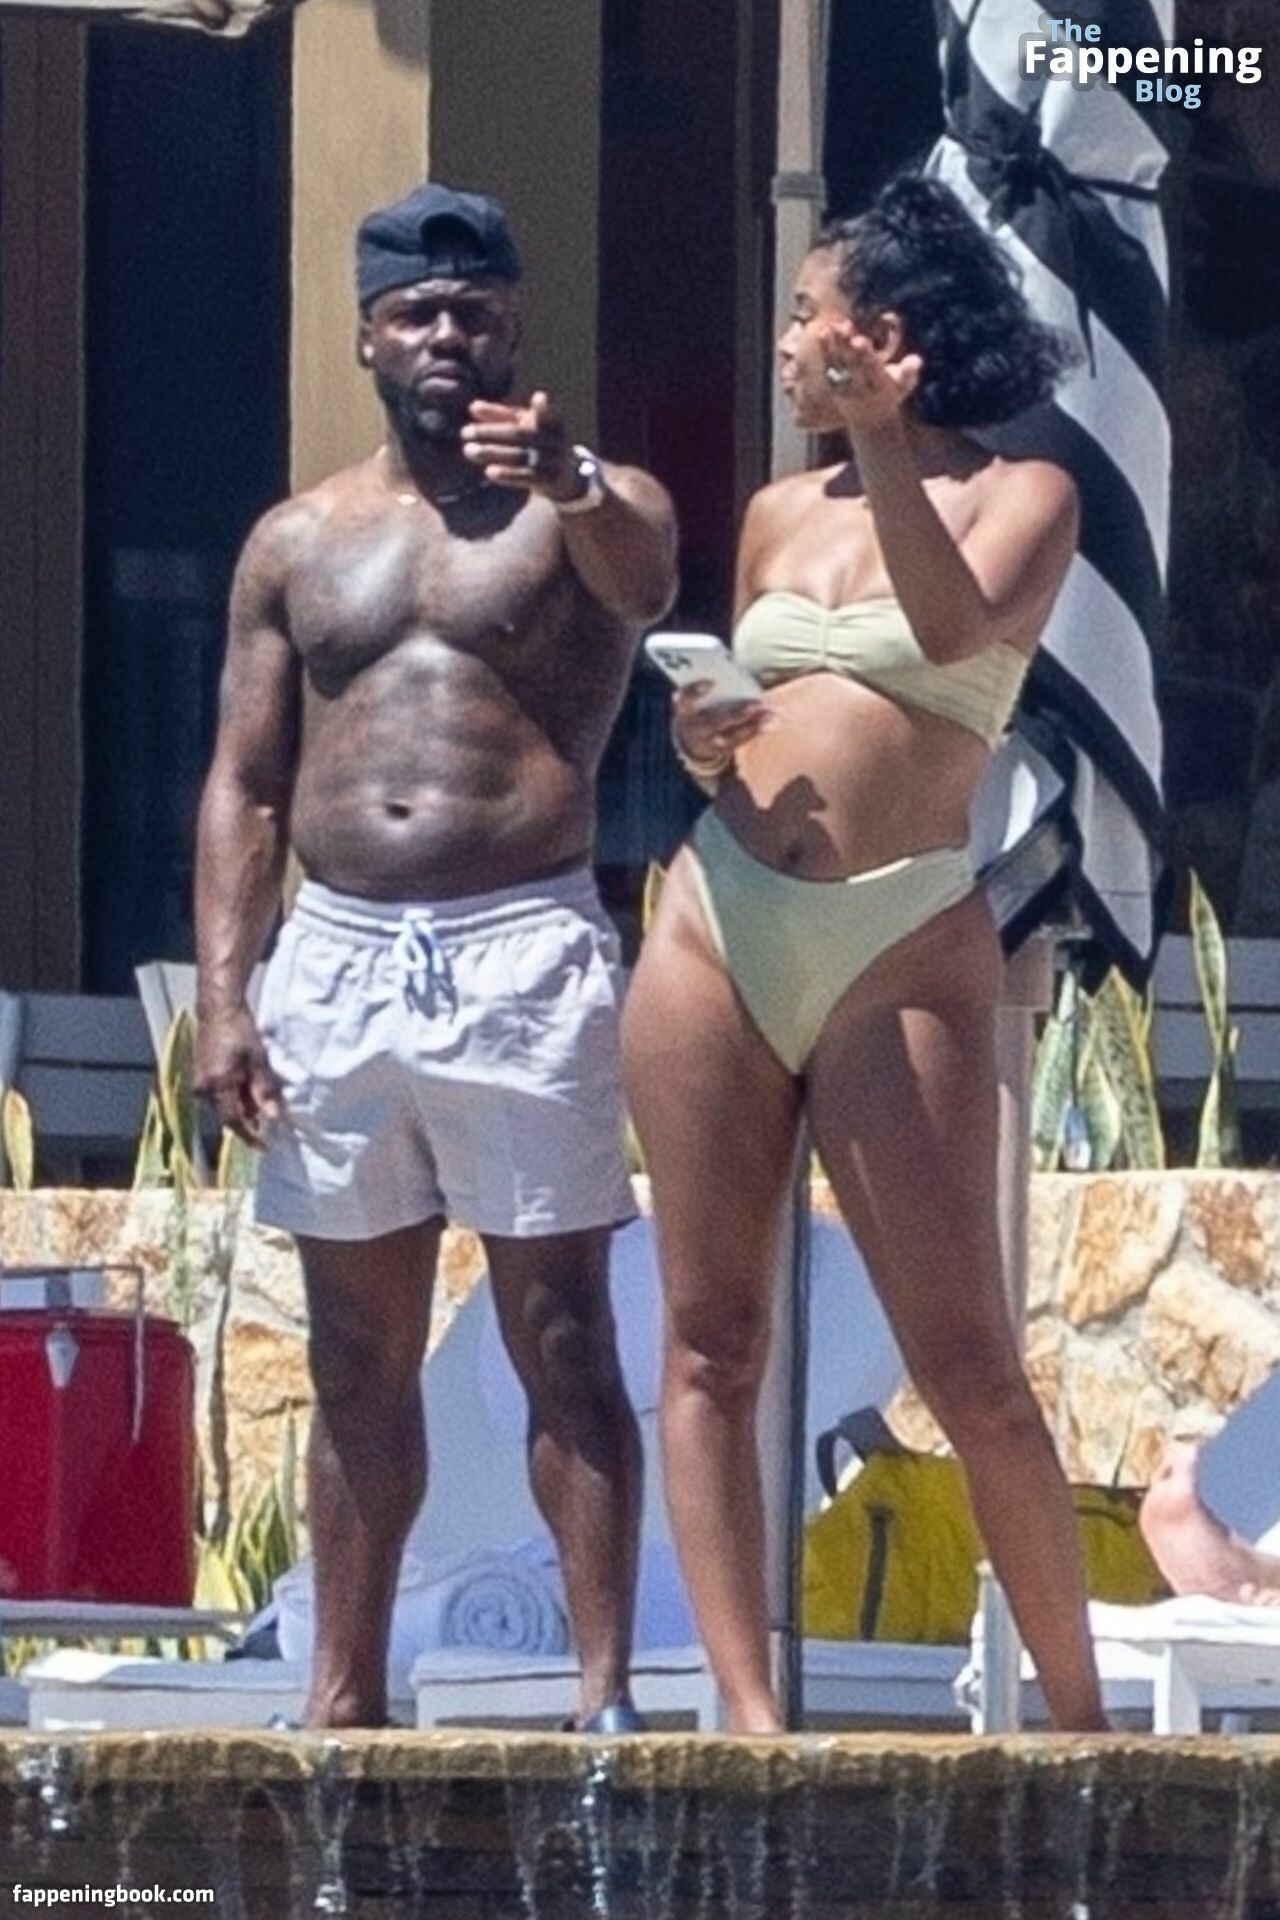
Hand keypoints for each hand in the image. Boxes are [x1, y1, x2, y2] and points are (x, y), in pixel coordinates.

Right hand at [194, 1006, 283, 1148]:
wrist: (218, 1009)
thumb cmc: (240, 1030)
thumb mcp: (259, 1061)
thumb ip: (265, 1091)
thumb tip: (274, 1118)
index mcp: (216, 1085)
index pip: (233, 1121)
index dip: (250, 1135)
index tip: (265, 1146)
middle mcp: (202, 1088)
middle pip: (229, 1113)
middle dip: (249, 1116)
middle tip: (269, 1109)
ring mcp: (198, 1082)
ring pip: (224, 1103)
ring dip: (242, 1103)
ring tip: (259, 1088)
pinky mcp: (199, 1075)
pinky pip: (218, 1093)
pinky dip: (234, 1092)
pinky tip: (247, 1080)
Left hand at [460, 390, 579, 500]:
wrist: (564, 478)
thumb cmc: (538, 443)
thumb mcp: (525, 425)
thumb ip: (501, 415)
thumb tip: (472, 407)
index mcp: (551, 422)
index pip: (544, 414)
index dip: (544, 407)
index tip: (540, 397)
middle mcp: (554, 440)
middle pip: (519, 434)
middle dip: (490, 432)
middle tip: (465, 432)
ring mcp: (552, 461)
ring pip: (518, 456)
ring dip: (492, 453)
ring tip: (468, 450)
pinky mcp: (548, 480)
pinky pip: (525, 477)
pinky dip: (507, 474)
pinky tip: (488, 471)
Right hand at [673, 685, 773, 766]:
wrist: (692, 743)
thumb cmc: (698, 710)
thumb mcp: (694, 701)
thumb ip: (706, 689)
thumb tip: (734, 671)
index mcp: (684, 711)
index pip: (685, 700)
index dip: (695, 692)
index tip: (711, 682)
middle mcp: (695, 729)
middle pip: (716, 722)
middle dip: (737, 713)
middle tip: (756, 705)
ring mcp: (708, 742)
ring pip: (733, 735)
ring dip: (755, 723)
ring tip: (771, 713)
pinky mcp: (723, 749)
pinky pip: (742, 740)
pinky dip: (758, 730)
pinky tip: (772, 721)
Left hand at [819, 321, 922, 430]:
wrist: (871, 422)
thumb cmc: (892, 395)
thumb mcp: (904, 386)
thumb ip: (909, 372)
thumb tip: (916, 360)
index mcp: (878, 386)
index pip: (870, 368)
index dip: (864, 354)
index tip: (859, 340)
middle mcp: (860, 388)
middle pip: (851, 365)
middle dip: (847, 347)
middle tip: (843, 326)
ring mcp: (845, 389)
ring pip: (838, 365)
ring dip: (834, 346)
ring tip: (832, 326)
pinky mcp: (834, 387)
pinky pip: (828, 367)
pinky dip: (826, 351)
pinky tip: (823, 333)